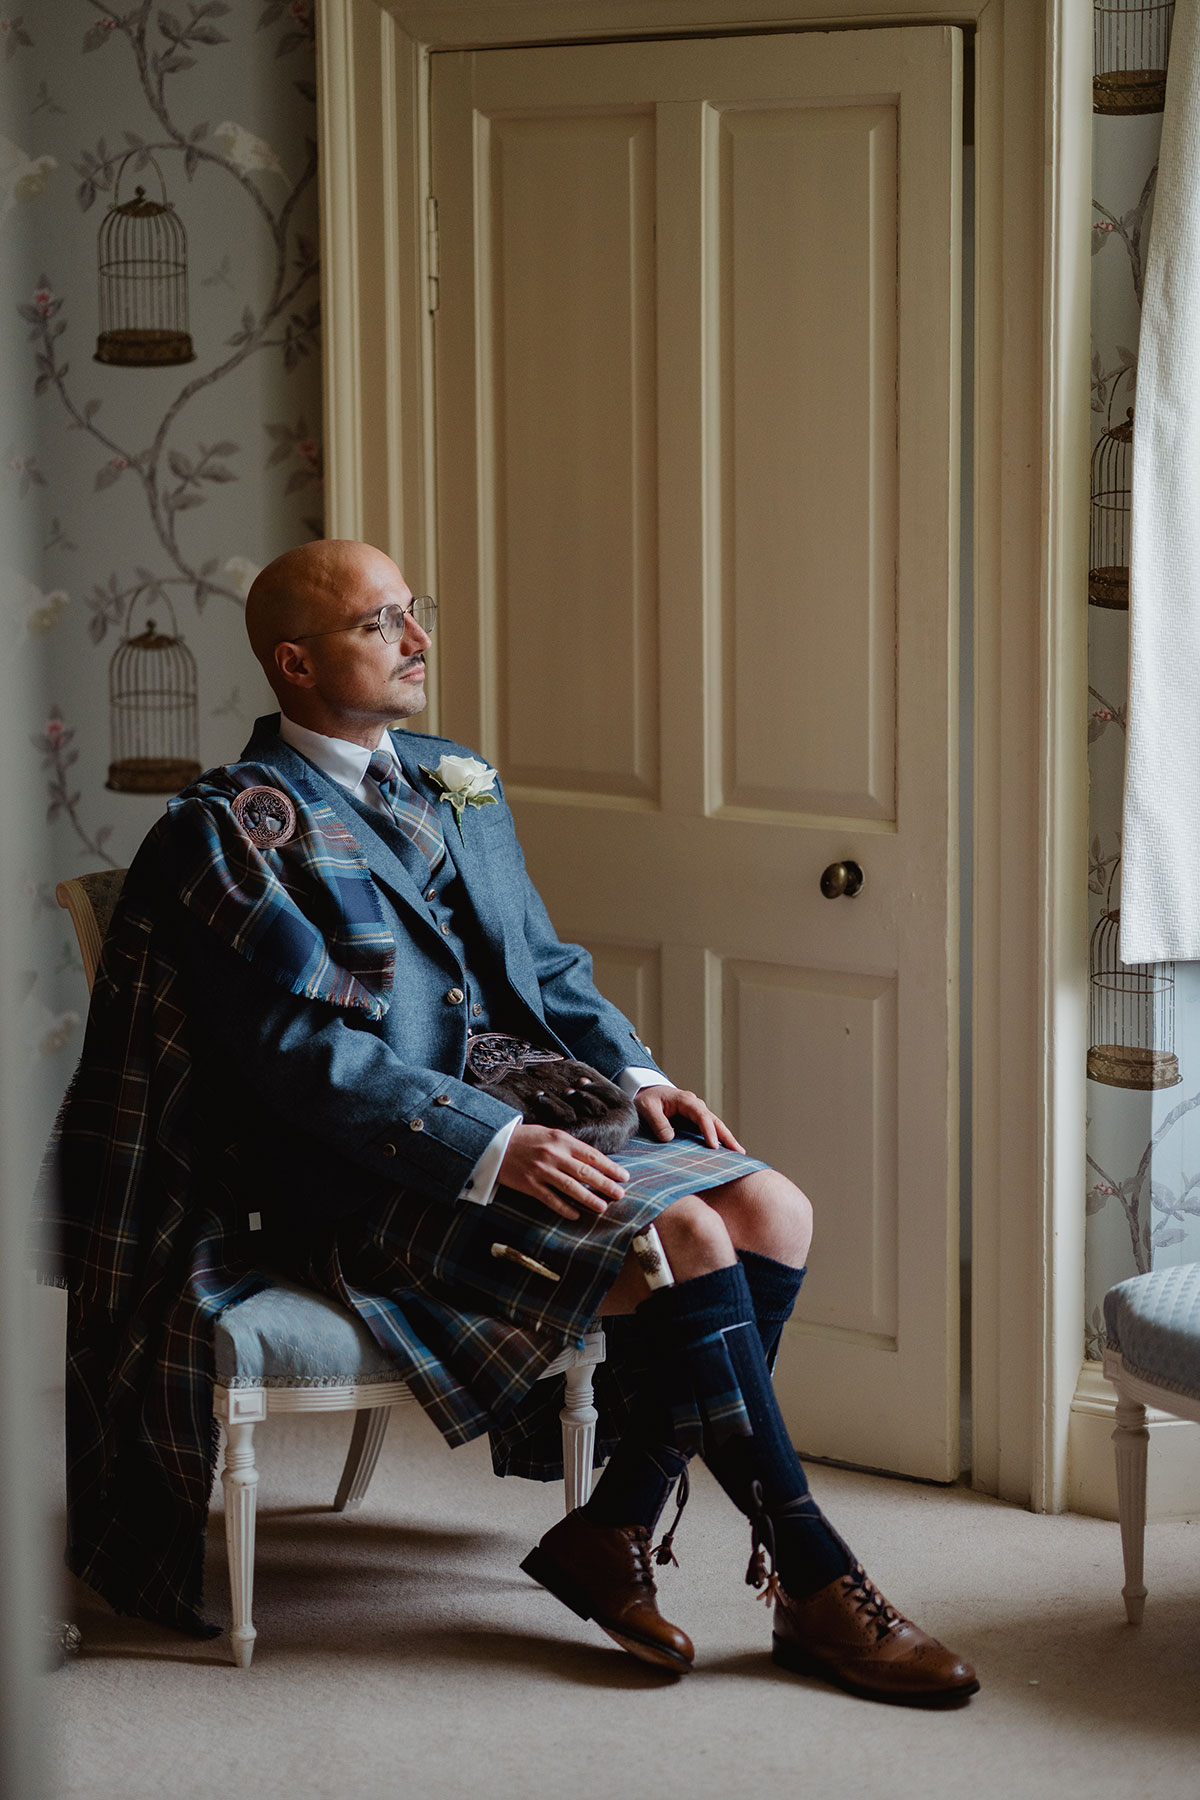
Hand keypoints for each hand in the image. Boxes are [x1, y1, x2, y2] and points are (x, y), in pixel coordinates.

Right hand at [499, 1124, 628, 1220]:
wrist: (495, 1144)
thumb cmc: (526, 1139)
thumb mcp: (550, 1134)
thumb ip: (570, 1147)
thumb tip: (594, 1161)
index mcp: (561, 1140)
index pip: (591, 1155)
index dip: (610, 1167)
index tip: (623, 1176)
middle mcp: (553, 1155)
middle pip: (585, 1172)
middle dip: (605, 1184)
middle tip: (620, 1194)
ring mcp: (541, 1171)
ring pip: (570, 1187)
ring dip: (588, 1198)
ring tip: (603, 1207)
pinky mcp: (529, 1185)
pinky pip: (550, 1199)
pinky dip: (564, 1208)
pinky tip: (576, 1215)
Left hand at [635, 1085, 744, 1153]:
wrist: (646, 1092)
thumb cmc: (647, 1099)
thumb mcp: (647, 1107)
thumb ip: (657, 1121)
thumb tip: (669, 1137)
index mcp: (685, 1100)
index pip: (701, 1116)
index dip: (709, 1131)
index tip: (713, 1146)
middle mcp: (695, 1106)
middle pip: (715, 1121)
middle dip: (727, 1136)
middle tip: (739, 1152)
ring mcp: (697, 1113)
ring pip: (716, 1126)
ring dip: (727, 1139)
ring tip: (738, 1154)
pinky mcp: (694, 1122)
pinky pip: (709, 1130)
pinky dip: (718, 1139)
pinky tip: (725, 1152)